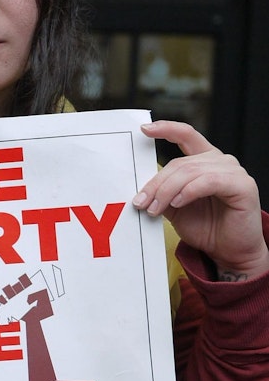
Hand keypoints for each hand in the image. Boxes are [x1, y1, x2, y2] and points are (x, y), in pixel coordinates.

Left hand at [133, 120, 268, 279]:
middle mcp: (219, 161)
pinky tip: (178, 203)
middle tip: (140, 202)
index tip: (144, 130)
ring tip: (155, 208)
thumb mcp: (173, 206)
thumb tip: (137, 187)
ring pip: (190, 172)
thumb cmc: (204, 227)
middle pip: (179, 163)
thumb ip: (160, 191)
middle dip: (155, 184)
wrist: (227, 251)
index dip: (166, 129)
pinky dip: (188, 191)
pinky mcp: (242, 185)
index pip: (185, 135)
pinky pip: (208, 181)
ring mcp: (233, 171)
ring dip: (167, 191)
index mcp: (203, 160)